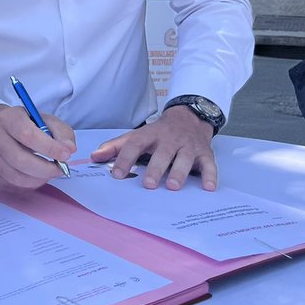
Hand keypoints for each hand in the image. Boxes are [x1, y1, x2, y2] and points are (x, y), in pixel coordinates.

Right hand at [0, 104, 75, 190]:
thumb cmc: (26, 125)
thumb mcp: (46, 121)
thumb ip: (61, 133)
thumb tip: (69, 149)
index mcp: (8, 118)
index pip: (28, 136)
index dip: (49, 148)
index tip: (65, 155)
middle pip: (20, 160)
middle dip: (45, 169)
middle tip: (60, 169)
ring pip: (15, 176)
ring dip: (38, 179)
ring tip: (49, 173)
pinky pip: (10, 185)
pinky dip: (28, 185)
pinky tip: (35, 177)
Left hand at [89, 106, 217, 190]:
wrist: (190, 117)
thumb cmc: (159, 132)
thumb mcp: (137, 135)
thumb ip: (116, 146)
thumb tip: (94, 156)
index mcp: (150, 135)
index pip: (135, 145)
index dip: (125, 159)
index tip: (117, 175)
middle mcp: (170, 139)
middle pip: (162, 153)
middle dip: (155, 168)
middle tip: (148, 184)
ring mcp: (188, 146)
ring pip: (185, 158)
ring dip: (179, 172)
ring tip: (173, 186)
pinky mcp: (205, 153)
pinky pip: (209, 164)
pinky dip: (211, 175)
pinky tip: (208, 187)